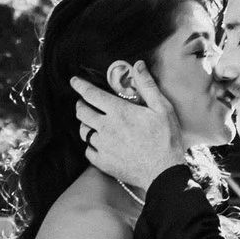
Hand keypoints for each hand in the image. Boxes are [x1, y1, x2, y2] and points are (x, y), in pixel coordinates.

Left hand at [70, 70, 188, 191]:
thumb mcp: (162, 108)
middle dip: (80, 104)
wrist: (163, 173)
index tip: (74, 81)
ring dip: (86, 124)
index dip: (80, 86)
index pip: (91, 94)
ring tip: (93, 123)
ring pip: (83, 131)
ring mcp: (102, 146)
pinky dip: (90, 145)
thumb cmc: (166, 139)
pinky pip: (88, 150)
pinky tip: (99, 144)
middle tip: (84, 103)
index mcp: (119, 112)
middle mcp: (106, 127)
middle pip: (81, 112)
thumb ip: (147, 86)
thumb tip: (138, 65)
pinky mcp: (102, 162)